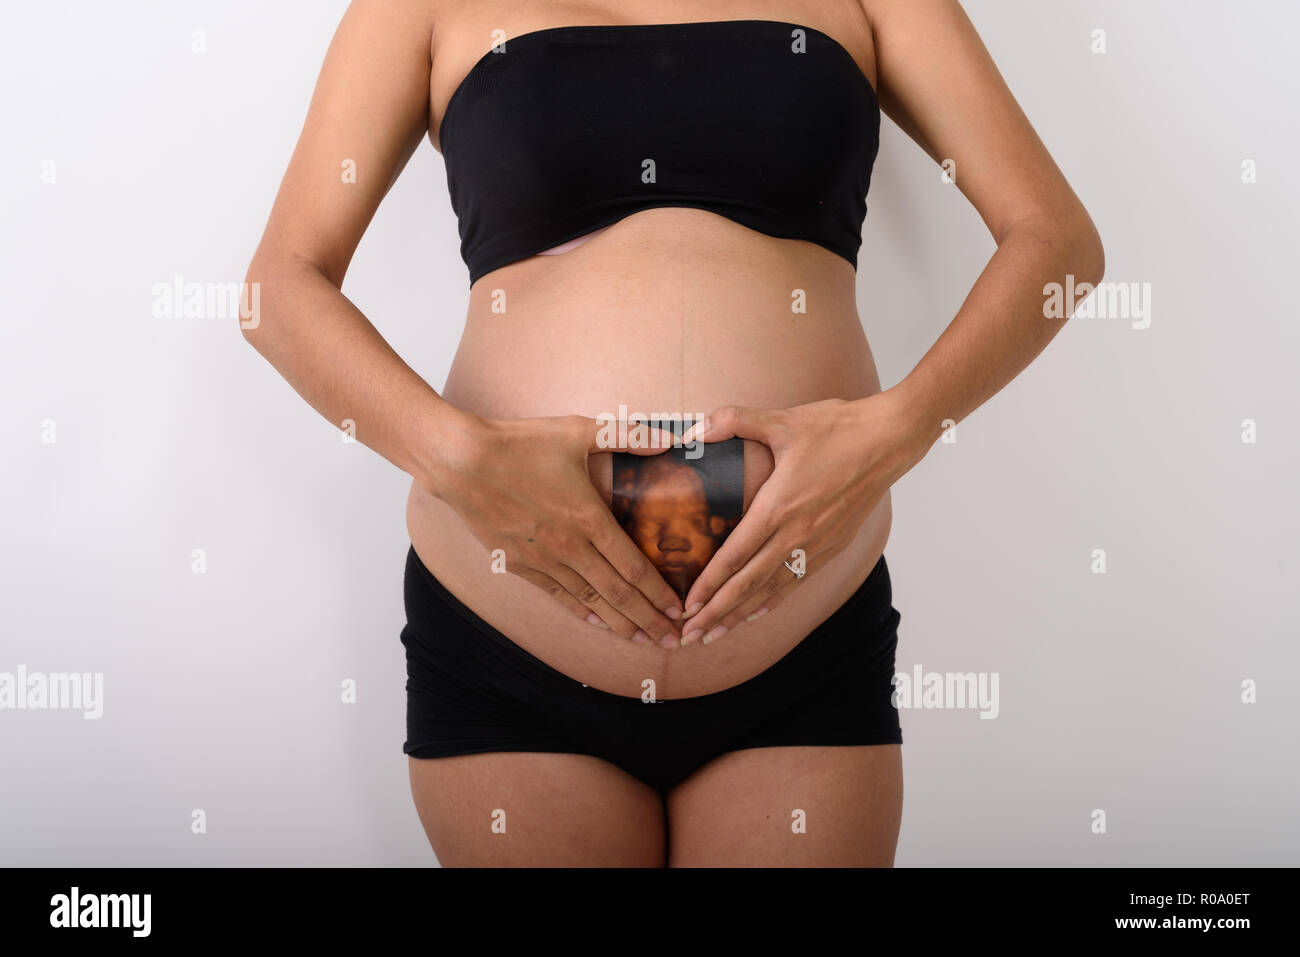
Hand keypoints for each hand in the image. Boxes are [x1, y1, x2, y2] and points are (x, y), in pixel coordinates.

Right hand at [435, 414, 684, 645]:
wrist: (462, 462)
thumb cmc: (520, 443)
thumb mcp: (577, 431)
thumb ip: (627, 436)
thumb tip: (669, 437)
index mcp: (589, 517)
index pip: (634, 567)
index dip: (659, 593)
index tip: (679, 609)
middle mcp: (570, 546)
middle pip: (618, 593)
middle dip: (649, 620)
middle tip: (672, 640)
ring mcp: (543, 559)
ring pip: (590, 600)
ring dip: (619, 623)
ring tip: (642, 641)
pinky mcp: (519, 564)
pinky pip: (558, 595)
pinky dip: (582, 611)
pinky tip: (598, 622)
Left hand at [676, 393, 929, 644]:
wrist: (890, 440)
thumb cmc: (838, 428)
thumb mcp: (783, 420)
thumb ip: (736, 420)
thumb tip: (696, 425)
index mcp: (780, 506)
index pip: (736, 556)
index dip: (709, 584)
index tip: (686, 606)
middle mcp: (797, 534)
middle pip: (749, 584)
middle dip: (716, 613)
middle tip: (689, 636)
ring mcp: (818, 544)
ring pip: (772, 590)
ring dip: (741, 615)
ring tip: (715, 635)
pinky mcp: (834, 546)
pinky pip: (796, 582)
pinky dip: (773, 602)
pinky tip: (756, 613)